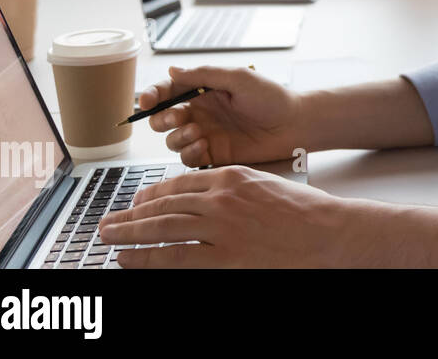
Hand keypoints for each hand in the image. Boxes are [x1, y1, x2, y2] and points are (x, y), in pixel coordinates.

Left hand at [98, 165, 366, 266]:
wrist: (331, 231)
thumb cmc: (307, 212)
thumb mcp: (267, 185)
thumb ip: (235, 190)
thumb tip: (206, 202)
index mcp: (231, 177)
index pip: (178, 183)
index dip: (150, 194)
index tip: (136, 202)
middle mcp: (220, 199)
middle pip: (162, 205)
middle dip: (130, 214)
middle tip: (107, 222)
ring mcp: (220, 228)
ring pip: (161, 228)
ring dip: (128, 234)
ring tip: (108, 238)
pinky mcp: (225, 256)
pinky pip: (174, 257)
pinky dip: (146, 258)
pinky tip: (129, 259)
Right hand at [140, 65, 307, 166]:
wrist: (295, 124)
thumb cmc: (272, 97)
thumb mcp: (238, 78)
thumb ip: (203, 75)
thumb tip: (172, 70)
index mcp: (203, 91)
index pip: (167, 92)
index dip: (152, 96)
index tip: (146, 101)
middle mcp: (201, 113)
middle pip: (162, 119)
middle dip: (161, 120)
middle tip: (178, 118)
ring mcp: (205, 134)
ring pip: (171, 140)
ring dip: (177, 137)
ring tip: (198, 134)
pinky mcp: (214, 154)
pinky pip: (188, 158)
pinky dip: (189, 153)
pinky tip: (205, 145)